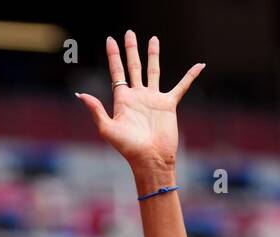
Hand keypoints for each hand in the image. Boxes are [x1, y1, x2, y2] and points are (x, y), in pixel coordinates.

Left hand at [76, 32, 202, 177]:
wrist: (150, 159)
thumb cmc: (128, 148)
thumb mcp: (107, 129)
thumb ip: (96, 110)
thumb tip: (80, 94)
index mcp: (122, 99)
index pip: (117, 72)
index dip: (113, 56)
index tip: (110, 40)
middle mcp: (138, 96)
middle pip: (133, 67)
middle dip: (131, 50)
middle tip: (129, 33)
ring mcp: (153, 99)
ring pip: (153, 71)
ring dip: (153, 55)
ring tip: (153, 39)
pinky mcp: (169, 105)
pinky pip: (181, 86)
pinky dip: (190, 76)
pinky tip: (199, 66)